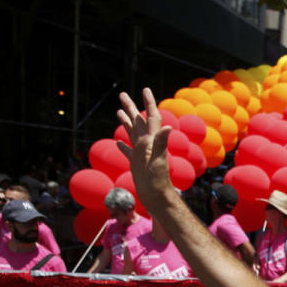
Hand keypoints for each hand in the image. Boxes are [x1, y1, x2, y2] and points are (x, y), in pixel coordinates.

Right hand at [116, 88, 172, 205]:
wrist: (157, 198)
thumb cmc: (157, 181)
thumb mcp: (157, 160)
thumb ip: (161, 142)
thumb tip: (168, 126)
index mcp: (152, 141)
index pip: (151, 117)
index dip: (149, 103)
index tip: (145, 89)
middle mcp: (147, 145)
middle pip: (138, 122)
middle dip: (131, 107)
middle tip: (122, 94)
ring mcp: (141, 154)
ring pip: (132, 133)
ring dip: (126, 121)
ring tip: (118, 110)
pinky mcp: (137, 164)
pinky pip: (128, 152)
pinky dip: (123, 145)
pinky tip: (118, 142)